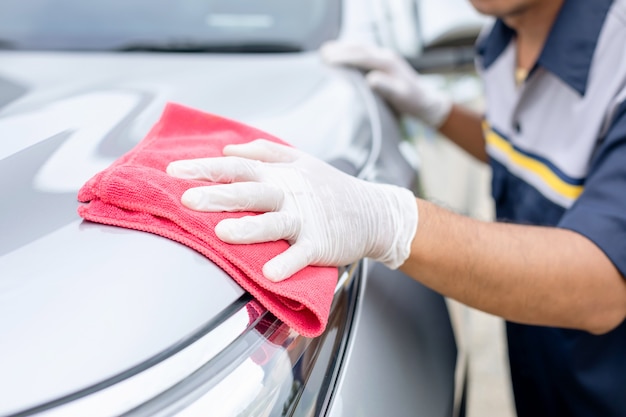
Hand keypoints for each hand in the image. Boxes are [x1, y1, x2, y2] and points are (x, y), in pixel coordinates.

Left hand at [167, 139, 417, 281]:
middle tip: (187, 200)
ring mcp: (306, 219)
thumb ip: (265, 152)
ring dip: (250, 228)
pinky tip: (271, 274)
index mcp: (281, 174)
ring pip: (275, 222)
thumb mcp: (301, 160)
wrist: (374, 211)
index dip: (206, 168)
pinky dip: (288, 263)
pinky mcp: (321, 243)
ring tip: (223, 233)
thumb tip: (229, 148)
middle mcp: (290, 193)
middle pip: (251, 191)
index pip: (237, 167)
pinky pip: (302, 253)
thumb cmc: (331, 187)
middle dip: (219, 195)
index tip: (174, 171)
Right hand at [320, 40, 451, 127]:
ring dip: (344, 48)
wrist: (425, 101)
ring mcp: (384, 58)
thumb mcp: (401, 97)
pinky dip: (350, 53)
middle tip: (322, 53)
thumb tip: (371, 80)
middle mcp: (386, 56)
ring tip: (326, 52)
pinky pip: (364, 53)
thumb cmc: (412, 101)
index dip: (343, 57)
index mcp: (388, 63)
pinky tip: (342, 57)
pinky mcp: (383, 62)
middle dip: (340, 49)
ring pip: (360, 48)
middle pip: (359, 48)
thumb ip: (387, 88)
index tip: (327, 59)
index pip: (361, 56)